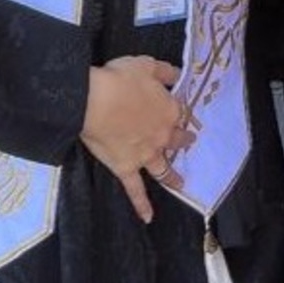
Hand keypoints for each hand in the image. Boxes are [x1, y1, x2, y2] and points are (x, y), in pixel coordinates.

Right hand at [80, 56, 193, 222]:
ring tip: (181, 184)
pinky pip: (135, 191)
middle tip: (189, 142)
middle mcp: (161, 135)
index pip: (182, 112)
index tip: (189, 115)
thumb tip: (177, 74)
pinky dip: (142, 205)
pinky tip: (148, 217)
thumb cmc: (120, 79)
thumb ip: (165, 71)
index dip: (184, 112)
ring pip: (163, 169)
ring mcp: (145, 154)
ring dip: (173, 176)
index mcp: (168, 109)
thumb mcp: (146, 65)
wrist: (94, 101)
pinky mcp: (126, 168)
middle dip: (183, 140)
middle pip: (176, 139)